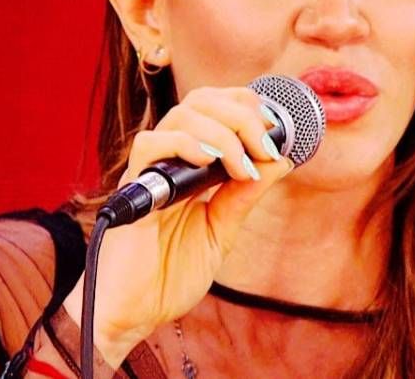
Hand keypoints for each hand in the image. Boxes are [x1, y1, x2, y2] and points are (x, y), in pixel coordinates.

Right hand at [62, 86, 293, 366]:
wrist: (134, 313)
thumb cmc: (170, 274)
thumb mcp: (221, 231)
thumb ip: (245, 195)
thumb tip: (281, 160)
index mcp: (189, 165)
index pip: (215, 107)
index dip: (246, 105)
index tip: (275, 127)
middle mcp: (169, 160)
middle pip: (201, 101)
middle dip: (242, 114)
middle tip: (265, 145)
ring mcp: (149, 171)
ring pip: (181, 115)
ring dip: (223, 131)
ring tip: (242, 164)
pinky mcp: (132, 189)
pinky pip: (150, 145)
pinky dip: (184, 144)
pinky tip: (209, 162)